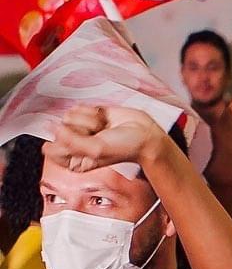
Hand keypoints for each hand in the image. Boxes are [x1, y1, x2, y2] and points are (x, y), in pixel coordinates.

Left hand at [44, 105, 164, 171]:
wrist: (144, 134)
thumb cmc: (126, 148)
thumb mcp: (97, 150)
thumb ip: (72, 142)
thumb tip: (55, 128)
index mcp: (75, 161)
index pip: (51, 149)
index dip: (65, 142)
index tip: (83, 143)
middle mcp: (75, 146)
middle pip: (59, 129)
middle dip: (82, 130)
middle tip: (99, 136)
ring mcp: (81, 129)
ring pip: (69, 116)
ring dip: (90, 120)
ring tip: (104, 129)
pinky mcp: (87, 114)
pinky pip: (78, 107)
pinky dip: (92, 111)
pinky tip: (104, 120)